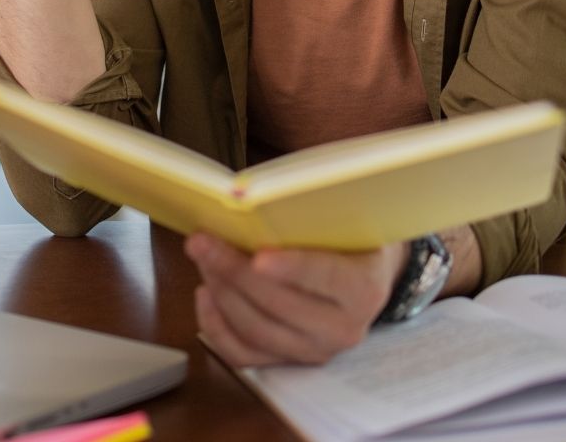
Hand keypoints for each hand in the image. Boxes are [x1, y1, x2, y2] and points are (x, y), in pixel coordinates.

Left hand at [185, 232, 406, 366]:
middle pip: (280, 306)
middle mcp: (341, 329)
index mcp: (363, 289)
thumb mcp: (343, 220)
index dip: (291, 268)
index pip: (327, 278)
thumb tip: (254, 201)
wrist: (363, 276)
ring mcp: (312, 351)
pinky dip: (215, 325)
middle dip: (234, 272)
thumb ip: (310, 215)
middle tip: (202, 242)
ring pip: (255, 330)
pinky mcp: (286, 362)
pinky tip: (204, 292)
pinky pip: (241, 353)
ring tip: (202, 258)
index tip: (258, 257)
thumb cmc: (348, 239)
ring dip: (221, 291)